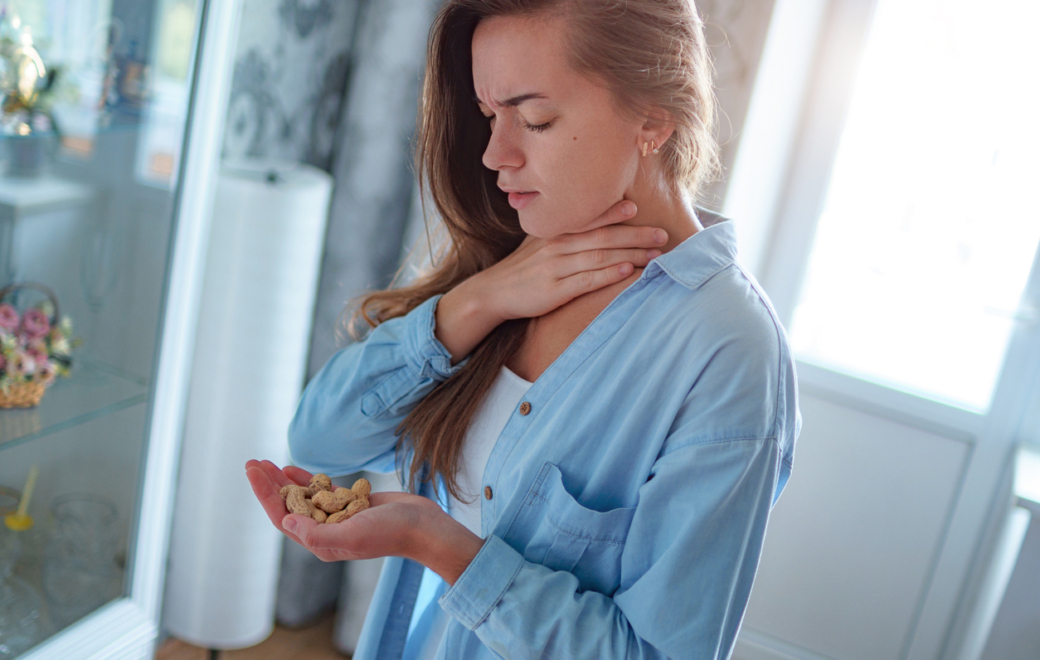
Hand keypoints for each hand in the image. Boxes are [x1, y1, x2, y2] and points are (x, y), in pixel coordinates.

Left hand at [245, 460, 483, 582]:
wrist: (422, 527)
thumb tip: (285, 522)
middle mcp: (324, 531)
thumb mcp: (352, 537)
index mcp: (320, 543)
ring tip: (266, 463)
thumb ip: (317, 534)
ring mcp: (337, 517)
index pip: (282, 516)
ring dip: (283, 480)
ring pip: (301, 497)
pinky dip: (305, 479)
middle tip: (252, 461)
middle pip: (287, 506)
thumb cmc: (390, 533)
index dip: (264, 493)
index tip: (253, 471)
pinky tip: (292, 468)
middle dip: (268, 484)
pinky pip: (320, 491)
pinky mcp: (350, 505)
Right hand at [434, 199, 667, 361]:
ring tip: (656, 255)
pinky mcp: (555, 291)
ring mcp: (556, 268)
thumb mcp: (537, 243)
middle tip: (663, 234)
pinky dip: (609, 275)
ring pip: (600, 257)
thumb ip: (561, 232)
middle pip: (602, 237)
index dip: (613, 212)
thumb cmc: (522, 268)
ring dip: (631, 255)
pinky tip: (628, 272)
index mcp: (554, 232)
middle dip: (635, 235)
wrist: (493, 292)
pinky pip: (587, 281)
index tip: (637, 207)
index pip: (588, 218)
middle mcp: (557, 246)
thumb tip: (588, 223)